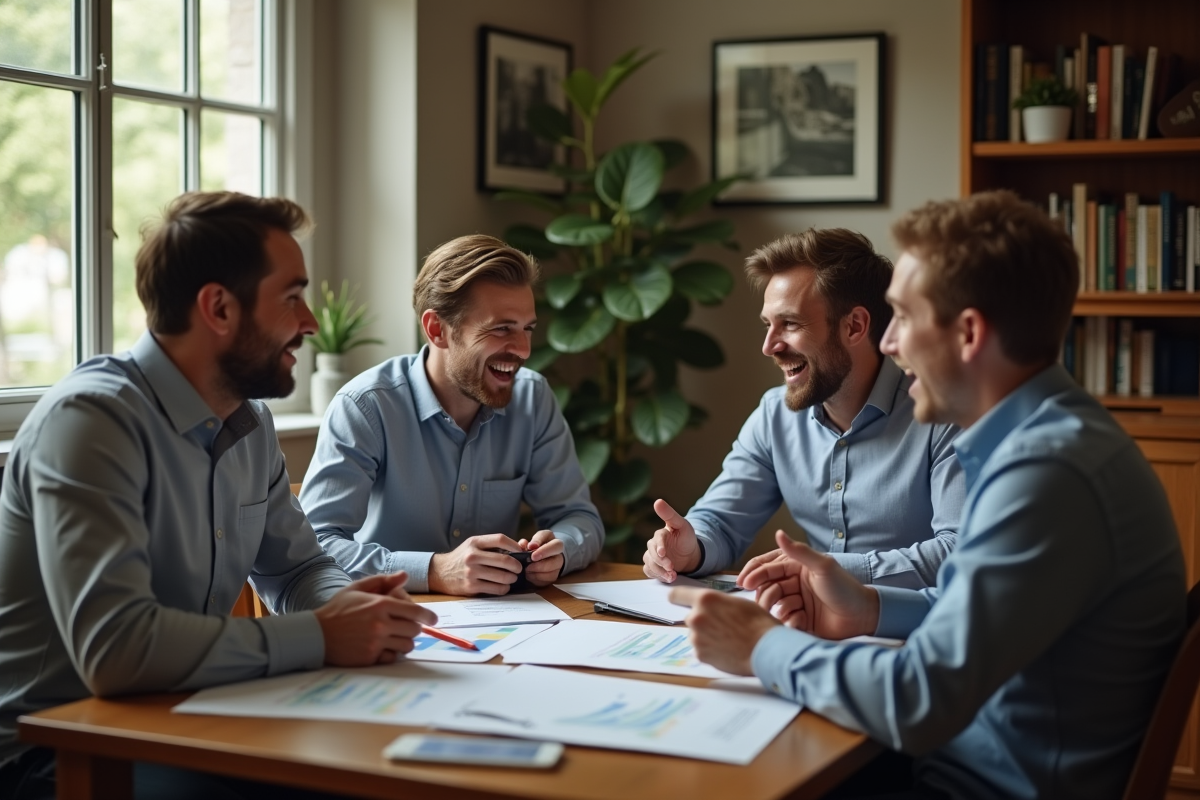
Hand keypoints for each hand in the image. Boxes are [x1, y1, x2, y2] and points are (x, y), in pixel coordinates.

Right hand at [315, 572, 437, 665]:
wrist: (315, 634)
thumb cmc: (337, 609)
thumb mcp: (357, 589)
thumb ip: (382, 581)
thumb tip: (404, 575)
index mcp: (380, 605)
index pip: (415, 612)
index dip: (428, 616)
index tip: (433, 619)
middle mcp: (380, 624)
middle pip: (414, 630)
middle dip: (414, 628)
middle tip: (406, 626)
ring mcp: (375, 643)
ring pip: (407, 646)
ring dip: (405, 641)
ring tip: (396, 637)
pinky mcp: (369, 658)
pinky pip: (393, 658)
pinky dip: (392, 654)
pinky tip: (385, 648)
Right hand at [428, 533, 522, 595]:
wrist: (440, 572)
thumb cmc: (462, 558)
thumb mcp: (473, 545)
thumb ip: (492, 545)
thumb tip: (520, 548)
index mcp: (474, 542)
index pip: (500, 539)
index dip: (514, 545)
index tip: (520, 551)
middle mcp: (472, 556)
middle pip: (505, 560)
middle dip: (517, 566)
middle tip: (519, 569)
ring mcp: (471, 572)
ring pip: (503, 576)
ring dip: (512, 578)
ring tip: (512, 578)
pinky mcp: (471, 587)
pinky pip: (496, 589)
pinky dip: (504, 588)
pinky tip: (504, 586)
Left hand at [519, 530, 563, 586]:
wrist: (544, 554)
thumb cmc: (540, 544)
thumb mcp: (537, 538)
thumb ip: (532, 540)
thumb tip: (525, 544)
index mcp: (557, 544)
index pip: (555, 546)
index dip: (544, 551)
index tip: (532, 554)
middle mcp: (560, 557)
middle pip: (555, 563)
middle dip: (540, 566)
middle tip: (528, 566)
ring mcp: (558, 569)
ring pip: (551, 575)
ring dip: (536, 574)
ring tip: (526, 570)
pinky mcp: (553, 578)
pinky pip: (546, 582)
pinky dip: (536, 580)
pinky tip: (529, 575)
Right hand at [642, 499, 700, 582]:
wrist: (690, 554)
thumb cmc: (686, 538)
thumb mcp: (682, 525)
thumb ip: (670, 514)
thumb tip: (657, 501)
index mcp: (661, 534)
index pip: (657, 539)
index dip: (659, 546)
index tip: (662, 553)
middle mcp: (654, 545)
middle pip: (651, 554)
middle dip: (661, 562)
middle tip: (672, 568)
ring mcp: (653, 557)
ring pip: (649, 564)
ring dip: (660, 572)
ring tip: (672, 576)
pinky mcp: (654, 567)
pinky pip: (650, 572)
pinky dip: (658, 576)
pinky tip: (668, 578)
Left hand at [668, 586, 778, 674]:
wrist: (767, 649)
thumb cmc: (758, 622)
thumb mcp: (737, 603)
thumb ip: (716, 604)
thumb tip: (709, 608)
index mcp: (705, 599)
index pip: (677, 595)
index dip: (677, 598)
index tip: (676, 600)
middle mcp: (696, 617)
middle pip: (690, 617)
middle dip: (702, 621)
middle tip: (722, 626)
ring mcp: (696, 638)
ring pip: (696, 634)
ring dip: (706, 636)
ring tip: (728, 640)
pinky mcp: (700, 655)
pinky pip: (701, 649)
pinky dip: (710, 650)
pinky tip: (727, 650)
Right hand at [742, 531, 879, 639]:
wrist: (862, 616)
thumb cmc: (845, 587)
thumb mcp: (822, 566)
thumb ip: (798, 551)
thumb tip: (778, 533)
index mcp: (795, 567)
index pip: (767, 567)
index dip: (753, 573)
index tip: (744, 583)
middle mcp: (793, 583)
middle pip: (766, 587)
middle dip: (765, 594)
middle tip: (769, 601)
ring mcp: (795, 602)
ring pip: (773, 605)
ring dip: (779, 608)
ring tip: (793, 610)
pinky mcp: (799, 620)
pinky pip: (784, 621)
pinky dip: (790, 622)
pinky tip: (801, 622)